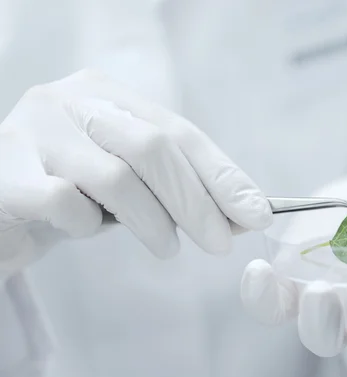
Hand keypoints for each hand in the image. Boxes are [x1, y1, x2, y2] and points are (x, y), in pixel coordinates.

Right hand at [0, 69, 271, 276]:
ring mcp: (32, 132)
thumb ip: (177, 189)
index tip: (257, 212)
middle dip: (197, 202)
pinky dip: (86, 226)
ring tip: (167, 248)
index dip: (222, 174)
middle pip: (153, 148)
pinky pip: (62, 203)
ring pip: (115, 178)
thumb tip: (243, 213)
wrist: (1, 205)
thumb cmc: (72, 191)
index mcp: (108, 94)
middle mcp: (69, 101)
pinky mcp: (2, 173)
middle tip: (221, 243)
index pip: (179, 132)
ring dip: (153, 222)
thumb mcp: (130, 182)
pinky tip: (86, 231)